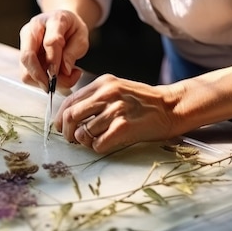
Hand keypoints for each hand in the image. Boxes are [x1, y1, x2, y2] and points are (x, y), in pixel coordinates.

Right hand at [19, 10, 89, 91]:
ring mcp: (25, 42)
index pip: (50, 42)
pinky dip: (40, 81)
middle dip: (40, 76)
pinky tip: (54, 77)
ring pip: (25, 69)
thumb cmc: (72, 30)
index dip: (55, 61)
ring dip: (41, 81)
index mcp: (53, 20)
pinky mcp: (23, 54)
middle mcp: (34, 29)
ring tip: (60, 80)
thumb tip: (65, 70)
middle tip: (53, 87)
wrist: (63, 24)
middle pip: (27, 56)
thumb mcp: (81, 38)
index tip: (64, 73)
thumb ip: (73, 53)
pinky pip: (27, 74)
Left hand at [55, 74, 178, 151]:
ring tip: (93, 141)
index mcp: (103, 83)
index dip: (60, 117)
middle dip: (67, 132)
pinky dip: (97, 147)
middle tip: (72, 139)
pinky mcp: (124, 128)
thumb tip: (70, 115)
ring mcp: (116, 110)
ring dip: (84, 142)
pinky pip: (98, 144)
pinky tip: (106, 143)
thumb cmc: (143, 102)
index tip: (61, 127)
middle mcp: (108, 94)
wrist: (171, 107)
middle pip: (71, 116)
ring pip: (83, 133)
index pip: (70, 100)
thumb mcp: (117, 89)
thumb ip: (95, 97)